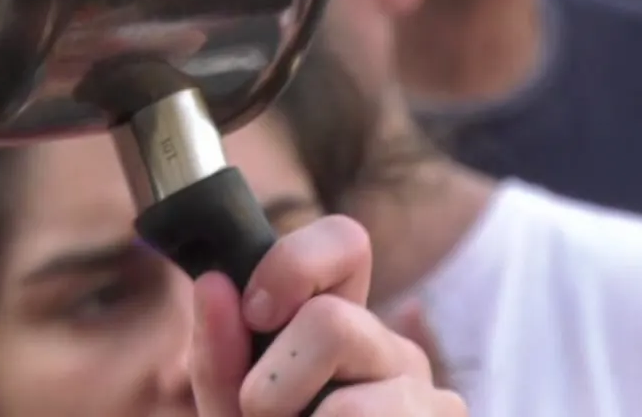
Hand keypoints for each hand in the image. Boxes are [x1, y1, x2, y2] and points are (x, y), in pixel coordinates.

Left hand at [190, 215, 467, 415]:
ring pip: (353, 404)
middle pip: (334, 323)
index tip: (253, 310)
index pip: (345, 242)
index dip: (294, 264)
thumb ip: (218, 356)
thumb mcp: (231, 413)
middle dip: (273, 383)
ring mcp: (429, 399)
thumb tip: (212, 282)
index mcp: (340, 320)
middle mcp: (391, 349)